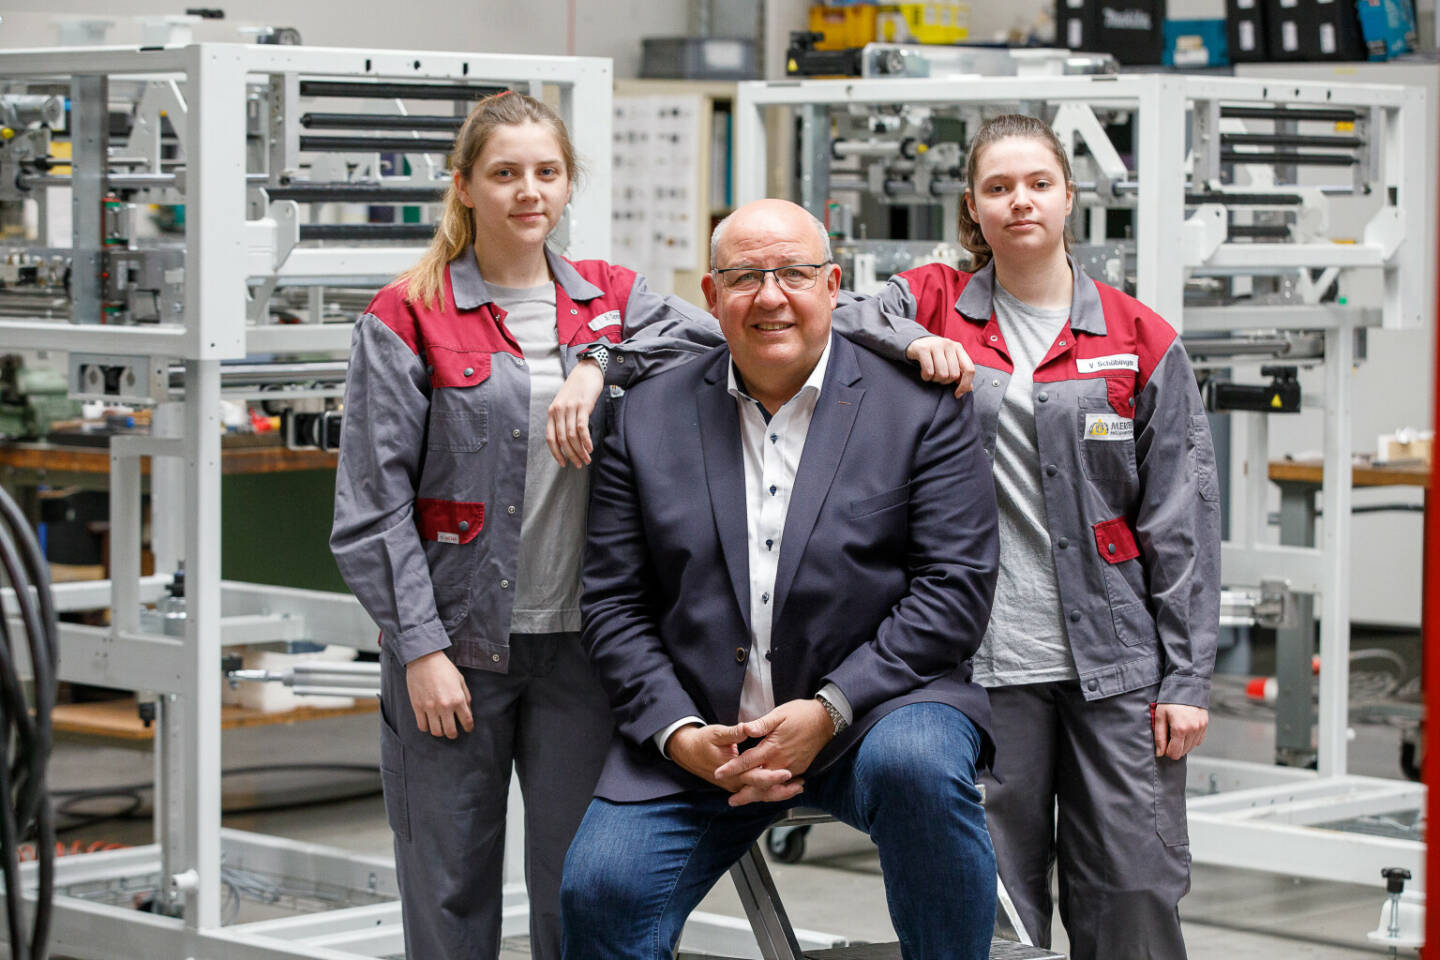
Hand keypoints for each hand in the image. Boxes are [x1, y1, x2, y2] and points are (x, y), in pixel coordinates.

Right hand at [405, 650, 472, 738]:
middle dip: (454, 734)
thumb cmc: (443, 668)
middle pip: (450, 732)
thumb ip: (465, 696)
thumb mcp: (460, 680)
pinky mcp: (417, 707)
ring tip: (441, 727)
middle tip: (453, 731)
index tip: (468, 728)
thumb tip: (467, 709)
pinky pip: (422, 726)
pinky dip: (426, 727)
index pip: (466, 721)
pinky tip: (429, 722)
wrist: (424, 659)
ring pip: (436, 732)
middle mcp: (445, 706)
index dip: (469, 727)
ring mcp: (430, 708)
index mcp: (458, 699)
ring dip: (440, 732)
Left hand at [546, 358, 603, 467]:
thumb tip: (566, 440)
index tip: (563, 463)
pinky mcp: (583, 405)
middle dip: (571, 455)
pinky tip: (590, 448)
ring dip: (580, 451)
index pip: (550, 438)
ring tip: (587, 459)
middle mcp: (559, 411)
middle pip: (562, 439)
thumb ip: (563, 419)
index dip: (556, 453)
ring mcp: (570, 408)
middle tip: (579, 464)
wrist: (586, 371)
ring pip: (572, 436)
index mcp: (552, 412)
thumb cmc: (577, 389)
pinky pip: (582, 427)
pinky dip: (586, 440)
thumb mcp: (564, 404)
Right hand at [667, 723, 801, 806]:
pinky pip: (757, 792)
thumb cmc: (702, 741)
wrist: (687, 752)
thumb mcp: (717, 733)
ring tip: (798, 788)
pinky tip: (785, 787)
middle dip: (782, 789)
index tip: (787, 773)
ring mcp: (736, 785)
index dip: (772, 776)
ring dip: (780, 793)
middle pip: (762, 791)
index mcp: (732, 770)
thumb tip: (747, 728)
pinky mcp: (738, 784)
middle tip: (800, 784)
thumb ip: (734, 733)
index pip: (755, 776)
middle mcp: (735, 782)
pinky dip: (772, 791)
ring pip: (761, 795)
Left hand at [713, 699, 833, 805]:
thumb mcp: (779, 714)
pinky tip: (768, 794)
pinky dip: (775, 792)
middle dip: (744, 794)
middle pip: (759, 783)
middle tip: (732, 801)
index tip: (719, 774)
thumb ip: (761, 724)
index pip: (747, 761)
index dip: (732, 768)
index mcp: (772, 747)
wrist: (827, 720)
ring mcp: (792, 768)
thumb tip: (744, 728)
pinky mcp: (800, 769)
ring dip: (758, 795)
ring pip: (772, 787)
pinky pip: (784, 785)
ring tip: (746, 800)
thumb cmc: (802, 714)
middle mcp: (781, 761)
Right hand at [905, 336, 974, 396]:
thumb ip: (960, 373)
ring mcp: (936, 345)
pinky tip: (924, 374)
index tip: (957, 394)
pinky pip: (929, 371)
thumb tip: (969, 388)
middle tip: (938, 378)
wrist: (914, 343)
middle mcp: (949, 345)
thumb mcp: (949, 362)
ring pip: (942, 374)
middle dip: (945, 382)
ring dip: (935, 380)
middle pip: (954, 375)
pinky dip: (926, 377)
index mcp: (958, 348)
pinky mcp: (923, 349)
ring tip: (931, 375)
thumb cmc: (934, 356)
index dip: (965, 385)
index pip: (969, 369)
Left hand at [1152, 703, 1207, 758]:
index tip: (1163, 743)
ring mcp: (1201, 728)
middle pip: (1183, 752)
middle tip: (1168, 734)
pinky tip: (1184, 730)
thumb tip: (1160, 753)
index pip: (1175, 753)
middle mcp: (1193, 730)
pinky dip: (1191, 739)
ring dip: (1183, 744)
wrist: (1185, 686)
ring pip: (1191, 747)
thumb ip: (1159, 737)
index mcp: (1180, 729)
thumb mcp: (1159, 716)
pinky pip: (1198, 740)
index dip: (1166, 751)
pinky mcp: (1205, 725)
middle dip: (1174, 747)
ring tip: (1176, 730)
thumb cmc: (1170, 700)